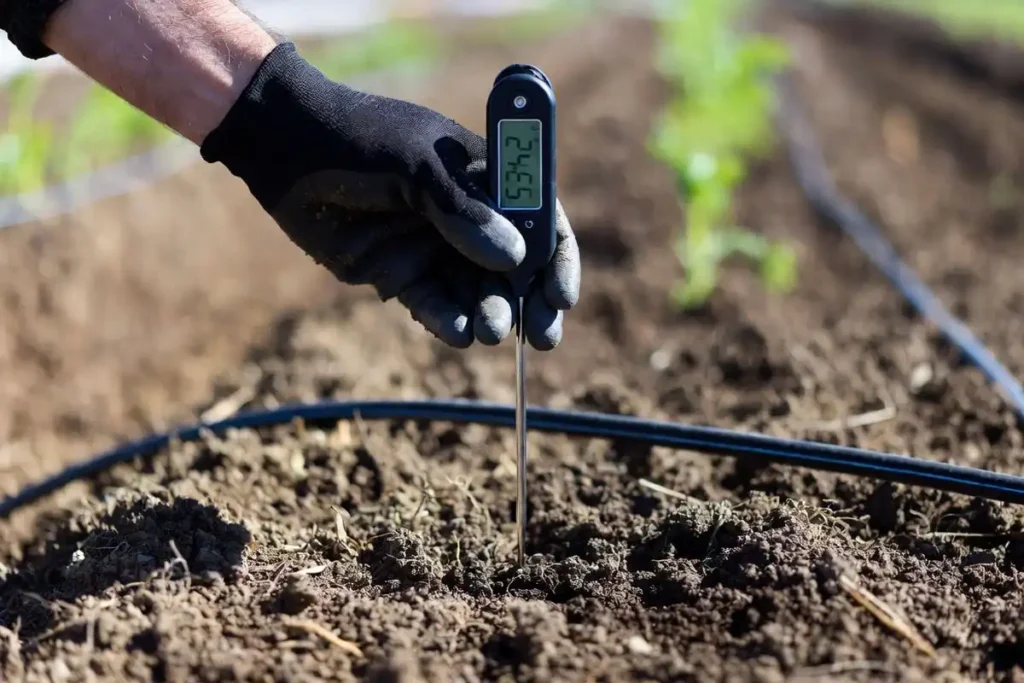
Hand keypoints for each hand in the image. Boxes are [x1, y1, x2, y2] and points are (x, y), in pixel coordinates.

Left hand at [200, 42, 579, 349]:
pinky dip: (450, 323)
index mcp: (485, 176)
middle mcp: (468, 215)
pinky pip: (435, 306)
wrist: (282, 147)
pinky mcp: (399, 274)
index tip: (560, 295)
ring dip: (492, 314)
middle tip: (541, 336)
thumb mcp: (414, 166)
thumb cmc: (356, 139)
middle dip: (531, 302)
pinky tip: (458, 334)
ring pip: (478, 292)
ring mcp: (434, 247)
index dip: (557, 257)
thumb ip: (462, 211)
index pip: (540, 218)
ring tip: (490, 331)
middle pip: (517, 267)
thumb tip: (515, 259)